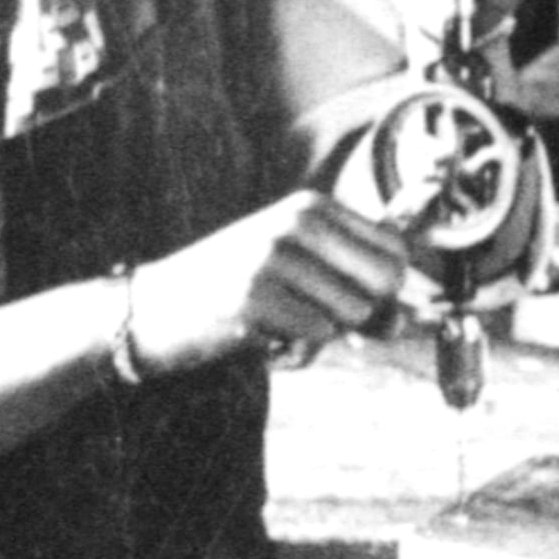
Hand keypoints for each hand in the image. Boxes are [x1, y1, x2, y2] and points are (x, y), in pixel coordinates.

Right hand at [127, 191, 414, 373]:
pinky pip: (317, 336)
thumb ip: (353, 289)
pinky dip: (298, 351)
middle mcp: (293, 224)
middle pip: (385, 281)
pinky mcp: (253, 299)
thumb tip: (408, 321)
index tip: (360, 304)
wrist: (150, 309)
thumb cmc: (231, 291)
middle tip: (320, 320)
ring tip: (282, 326)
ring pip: (353, 312)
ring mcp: (272, 258)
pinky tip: (264, 341)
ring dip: (325, 334)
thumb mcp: (295, 270)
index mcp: (309, 208)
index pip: (395, 248)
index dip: (390, 289)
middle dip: (367, 314)